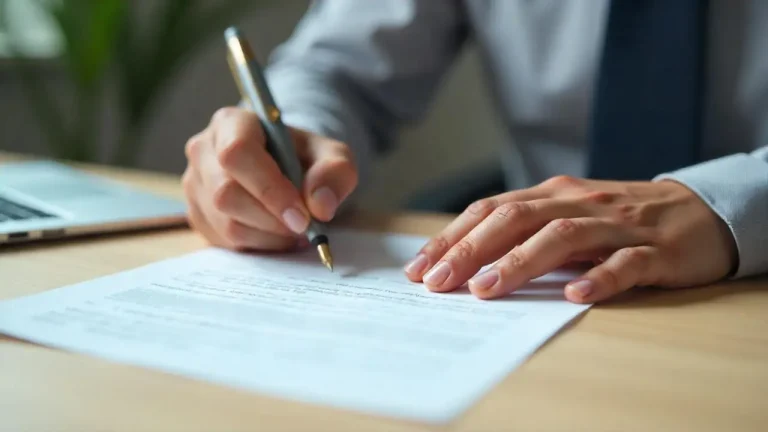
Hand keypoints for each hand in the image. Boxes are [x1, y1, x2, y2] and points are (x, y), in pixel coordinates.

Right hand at [182, 107, 357, 250]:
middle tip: (304, 227)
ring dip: (268, 236)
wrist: (286, 169)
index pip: (237, 153)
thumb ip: (335, 172)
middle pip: (226, 194)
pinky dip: (258, 245)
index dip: (269, 189)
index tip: (301, 215)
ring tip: (295, 230)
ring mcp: (194, 184)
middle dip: (272, 219)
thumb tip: (320, 205)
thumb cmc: (305, 158)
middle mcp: (203, 151)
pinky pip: (224, 242)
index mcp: (231, 123)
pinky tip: (277, 235)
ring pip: (226, 223)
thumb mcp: (332, 156)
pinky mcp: (196, 215)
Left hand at [404, 175, 737, 302]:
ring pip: (562, 237)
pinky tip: (573, 294)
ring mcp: (616, 225)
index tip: (419, 267)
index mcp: (552, 195)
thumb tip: (465, 263)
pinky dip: (598, 277)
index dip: (452, 237)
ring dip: (519, 262)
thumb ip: (524, 233)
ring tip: (485, 289)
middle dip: (470, 250)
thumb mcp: (566, 217)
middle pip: (515, 219)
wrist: (698, 211)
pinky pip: (624, 263)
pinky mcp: (654, 250)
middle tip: (437, 282)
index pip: (490, 210)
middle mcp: (578, 203)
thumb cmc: (618, 220)